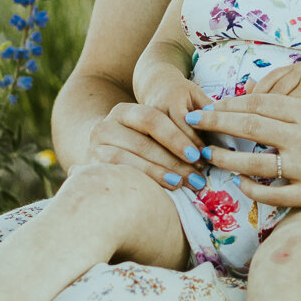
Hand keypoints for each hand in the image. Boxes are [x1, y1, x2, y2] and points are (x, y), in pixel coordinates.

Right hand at [84, 99, 208, 189]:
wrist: (98, 157)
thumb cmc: (137, 145)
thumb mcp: (151, 133)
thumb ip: (175, 132)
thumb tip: (209, 141)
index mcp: (124, 111)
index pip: (152, 119)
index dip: (177, 137)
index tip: (199, 154)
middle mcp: (105, 126)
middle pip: (143, 142)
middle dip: (174, 160)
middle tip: (199, 175)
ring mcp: (95, 148)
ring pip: (130, 161)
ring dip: (162, 174)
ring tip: (186, 184)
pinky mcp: (92, 168)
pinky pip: (120, 176)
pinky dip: (144, 182)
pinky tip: (164, 189)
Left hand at [190, 93, 300, 216]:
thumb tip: (275, 103)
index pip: (259, 103)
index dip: (230, 104)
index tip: (209, 105)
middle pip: (248, 126)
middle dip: (215, 123)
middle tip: (192, 122)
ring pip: (252, 161)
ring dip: (225, 157)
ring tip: (208, 155)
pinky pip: (272, 193)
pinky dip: (253, 188)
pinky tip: (241, 183)